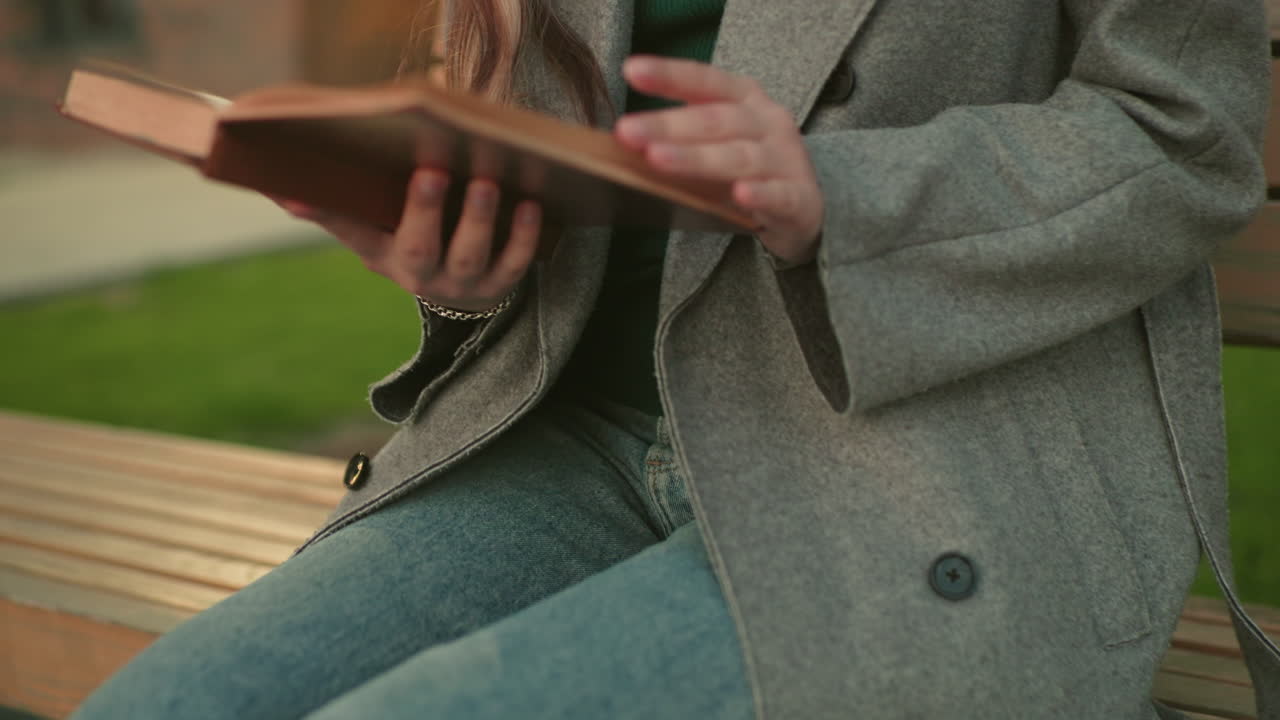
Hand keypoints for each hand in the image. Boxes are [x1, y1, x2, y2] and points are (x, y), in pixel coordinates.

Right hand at [274, 170, 540, 312]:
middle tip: (431, 170)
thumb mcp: (377, 234)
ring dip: (478, 219)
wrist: (465, 295)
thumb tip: (279, 186)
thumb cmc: (415, 244)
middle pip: (419, 250)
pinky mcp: (501, 286)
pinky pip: (514, 264)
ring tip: (485, 182)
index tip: (302, 189)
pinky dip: (522, 237)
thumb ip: (338, 208)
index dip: (330, 213)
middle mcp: (421, 277)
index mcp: (386, 257)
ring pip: (469, 256)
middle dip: (423, 210)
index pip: (353, 233)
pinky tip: (529, 204)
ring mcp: (462, 285)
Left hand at [614, 56, 823, 266]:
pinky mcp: (799, 198)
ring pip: (739, 157)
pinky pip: (778, 195)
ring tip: (659, 159)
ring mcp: (787, 159)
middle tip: (628, 131)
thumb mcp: (721, 140)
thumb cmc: (751, 168)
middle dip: (669, 125)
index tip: (631, 70)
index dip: (670, 74)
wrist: (804, 208)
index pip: (706, 81)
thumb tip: (627, 139)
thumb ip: (683, 136)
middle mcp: (768, 122)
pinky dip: (759, 194)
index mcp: (746, 99)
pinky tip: (739, 195)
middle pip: (716, 120)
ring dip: (697, 158)